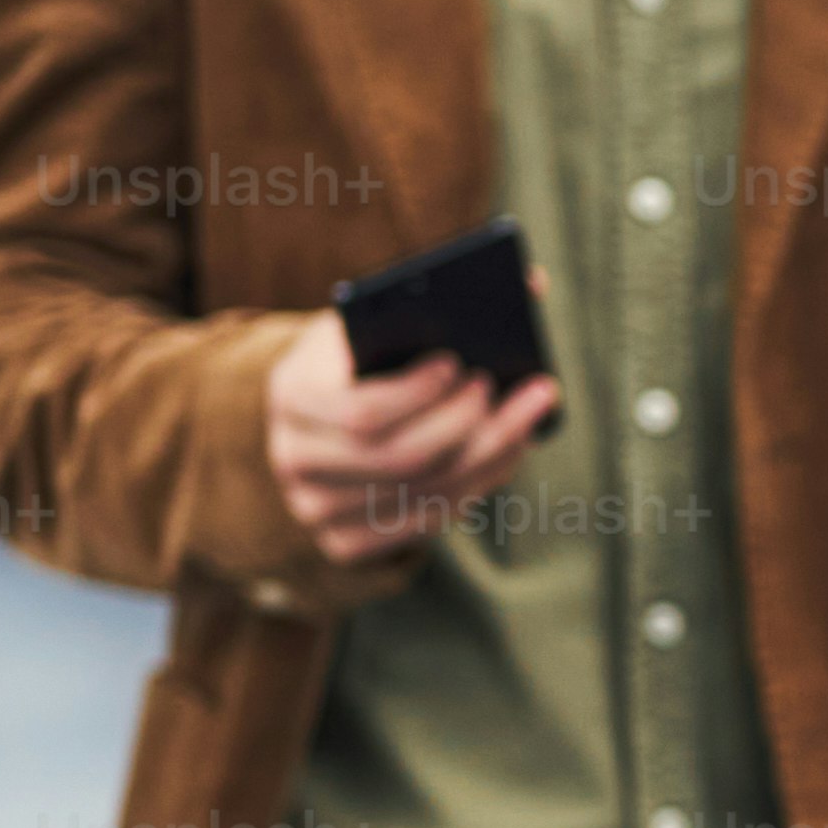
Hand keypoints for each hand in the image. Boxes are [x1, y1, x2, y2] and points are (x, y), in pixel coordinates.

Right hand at [263, 316, 553, 562]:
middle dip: (474, 426)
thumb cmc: (359, 357)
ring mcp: (315, 507)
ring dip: (493, 454)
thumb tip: (534, 285)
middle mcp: (295, 457)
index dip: (419, 395)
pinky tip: (507, 451)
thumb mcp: (375, 320)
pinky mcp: (344, 542)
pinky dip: (477, 485)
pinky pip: (426, 522)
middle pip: (403, 459)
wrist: (317, 416)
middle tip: (530, 391)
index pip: (361, 413)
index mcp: (293, 394)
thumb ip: (433, 304)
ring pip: (425, 493)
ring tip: (532, 416)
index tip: (462, 364)